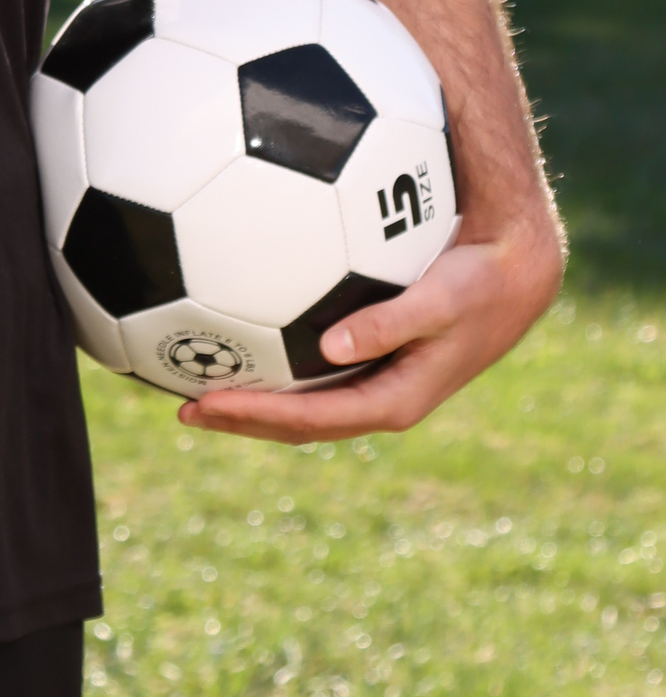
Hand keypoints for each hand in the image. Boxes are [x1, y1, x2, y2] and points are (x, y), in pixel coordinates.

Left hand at [179, 215, 563, 443]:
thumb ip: (389, 323)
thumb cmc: (478, 283)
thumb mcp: (440, 301)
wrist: (515, 273)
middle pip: (298, 423)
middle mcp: (380, 398)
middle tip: (183, 406)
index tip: (207, 404)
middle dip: (242, 419)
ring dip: (253, 398)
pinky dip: (275, 366)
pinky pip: (313, 373)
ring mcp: (376, 381)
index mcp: (394, 400)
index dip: (258, 417)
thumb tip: (330, 348)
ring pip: (303, 402)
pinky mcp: (373, 358)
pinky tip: (239, 338)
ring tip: (197, 383)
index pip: (312, 420)